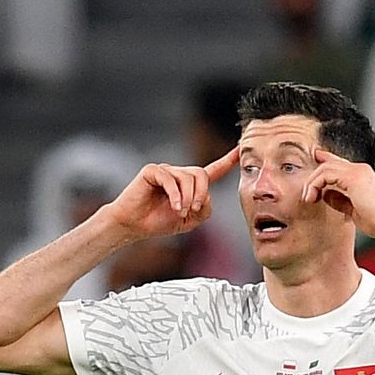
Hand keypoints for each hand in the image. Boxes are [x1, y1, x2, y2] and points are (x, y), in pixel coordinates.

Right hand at [110, 147, 238, 239]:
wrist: (133, 225)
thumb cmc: (158, 222)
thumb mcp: (189, 221)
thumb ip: (204, 211)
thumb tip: (206, 196)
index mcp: (190, 184)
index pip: (214, 170)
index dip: (228, 161)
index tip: (241, 150)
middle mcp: (179, 174)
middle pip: (202, 174)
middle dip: (201, 193)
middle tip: (194, 209)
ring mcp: (166, 170)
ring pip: (187, 177)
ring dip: (187, 197)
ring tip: (180, 211)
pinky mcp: (152, 171)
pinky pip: (169, 179)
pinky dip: (175, 195)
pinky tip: (174, 207)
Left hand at [302, 149, 374, 238]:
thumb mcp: (352, 209)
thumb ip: (339, 200)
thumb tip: (325, 194)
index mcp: (363, 175)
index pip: (339, 164)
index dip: (323, 163)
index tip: (309, 172)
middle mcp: (360, 169)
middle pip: (329, 163)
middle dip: (313, 176)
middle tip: (307, 195)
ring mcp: (357, 171)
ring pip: (325, 168)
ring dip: (312, 183)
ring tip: (308, 199)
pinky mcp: (353, 177)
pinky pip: (325, 174)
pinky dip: (315, 185)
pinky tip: (313, 197)